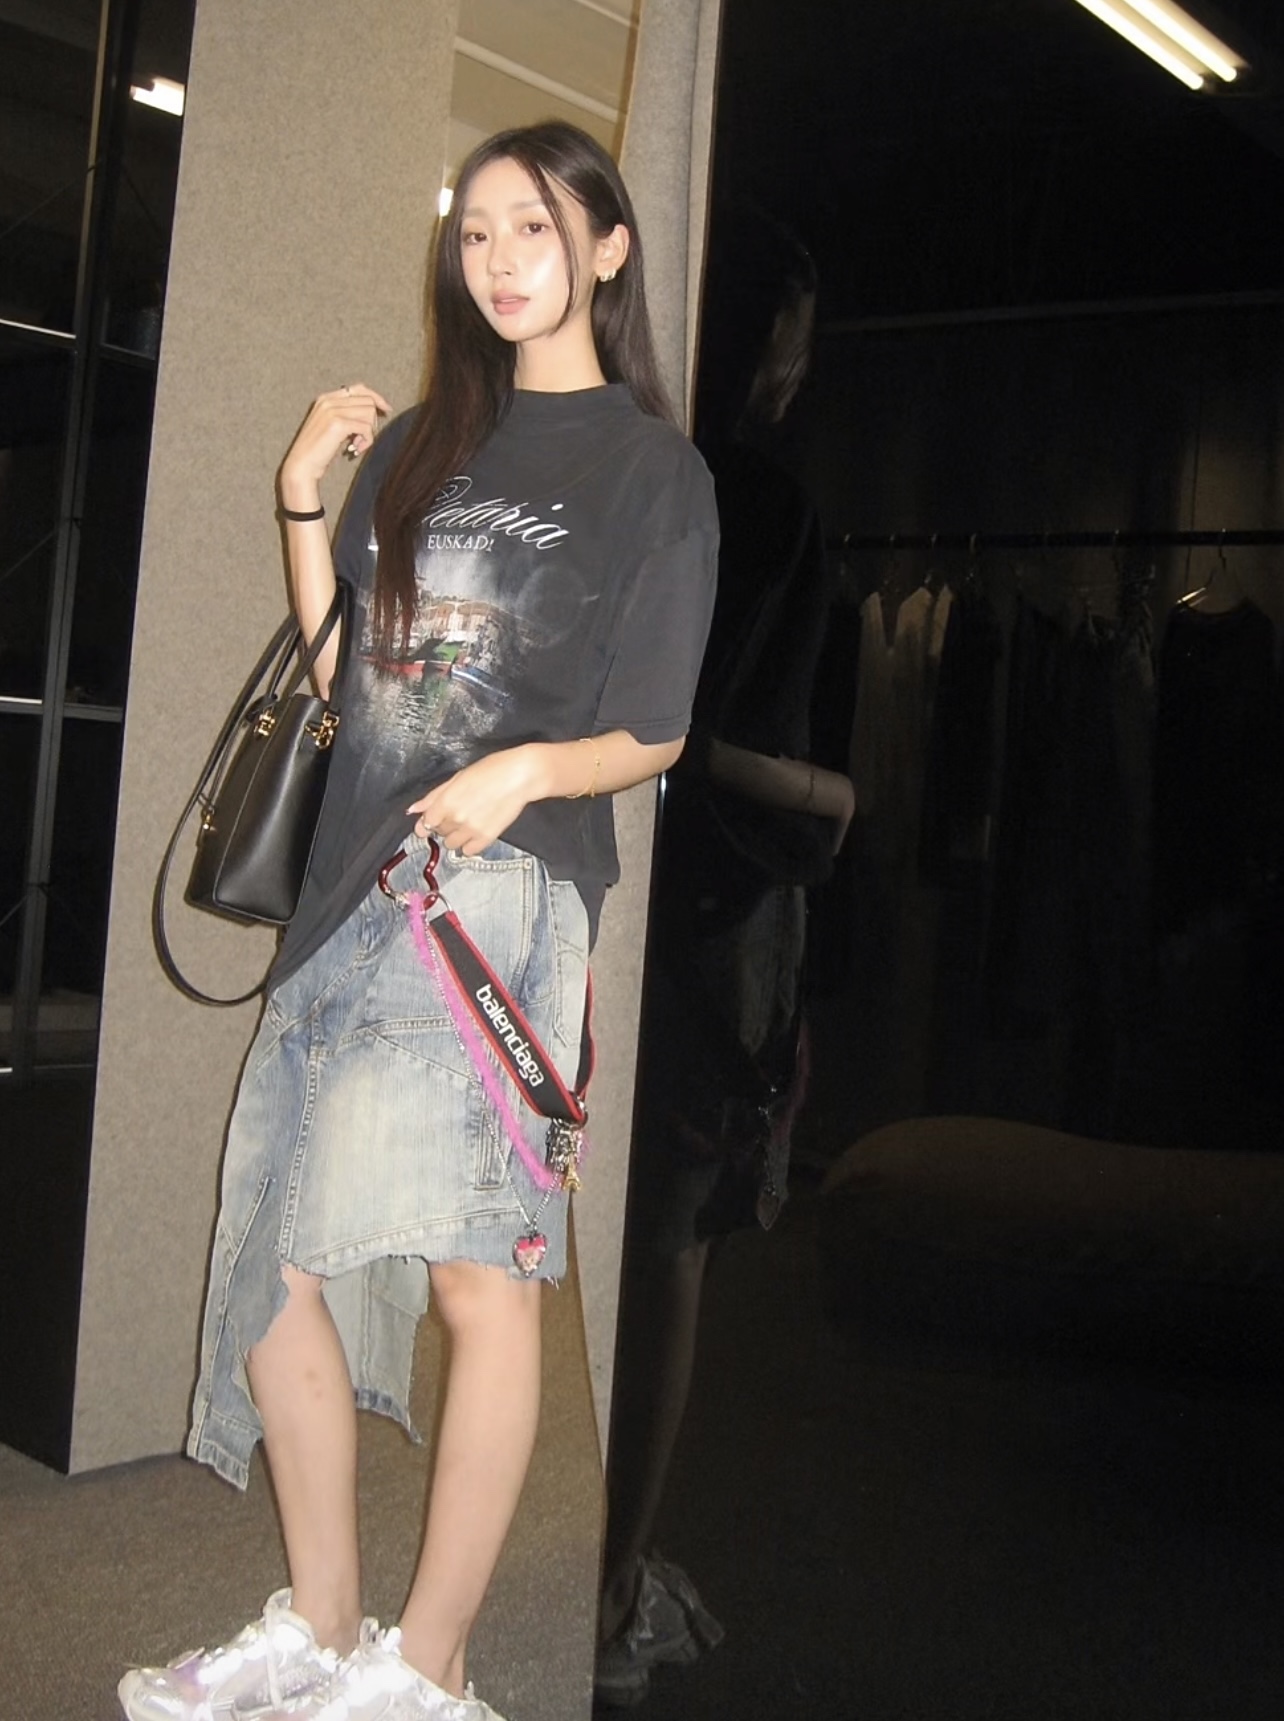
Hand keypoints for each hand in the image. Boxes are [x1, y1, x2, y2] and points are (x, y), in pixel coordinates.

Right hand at [279, 382, 390, 505]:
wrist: (302, 464)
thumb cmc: (318, 450)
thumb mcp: (331, 426)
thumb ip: (346, 415)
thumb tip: (372, 412)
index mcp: (326, 398)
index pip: (359, 388)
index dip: (376, 398)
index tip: (386, 410)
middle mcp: (328, 400)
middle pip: (367, 400)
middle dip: (372, 421)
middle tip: (363, 439)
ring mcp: (332, 410)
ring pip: (369, 412)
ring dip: (369, 432)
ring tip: (357, 445)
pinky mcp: (338, 424)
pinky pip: (366, 428)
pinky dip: (367, 441)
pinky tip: (356, 450)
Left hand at [408, 747, 541, 855]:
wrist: (519, 777)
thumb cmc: (490, 770)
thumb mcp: (457, 778)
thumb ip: (433, 796)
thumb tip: (413, 809)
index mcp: (445, 802)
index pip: (426, 823)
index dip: (429, 821)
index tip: (435, 818)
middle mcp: (455, 819)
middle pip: (439, 832)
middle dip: (445, 824)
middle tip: (460, 811)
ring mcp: (471, 830)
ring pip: (452, 844)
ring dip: (456, 836)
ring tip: (469, 821)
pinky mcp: (487, 838)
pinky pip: (469, 851)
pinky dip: (470, 844)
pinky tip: (476, 831)